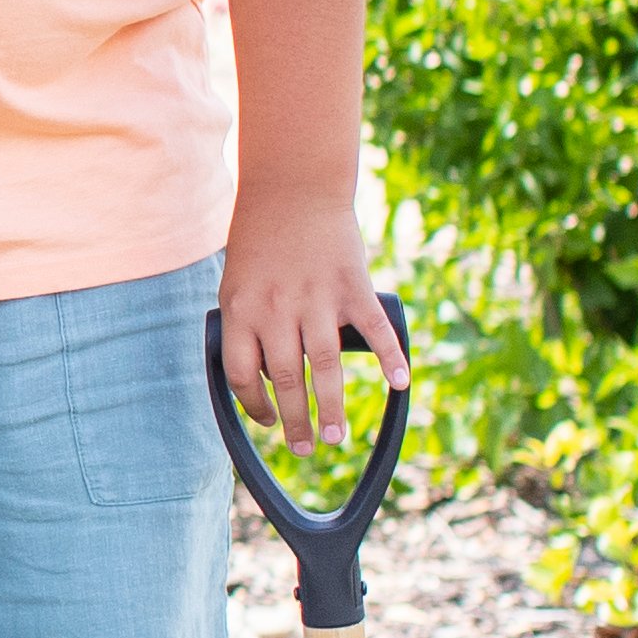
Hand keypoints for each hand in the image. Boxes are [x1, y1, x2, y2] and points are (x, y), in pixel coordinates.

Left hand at [216, 193, 406, 455]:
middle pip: (286, 379)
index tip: (269, 422)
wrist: (293, 190)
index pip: (241, 374)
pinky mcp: (352, 286)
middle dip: (296, 421)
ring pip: (326, 366)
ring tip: (335, 438)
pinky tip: (399, 384)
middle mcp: (278, 309)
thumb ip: (249, 327)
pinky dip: (390, 359)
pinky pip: (373, 331)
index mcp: (241, 310)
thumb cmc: (261, 241)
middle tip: (307, 448)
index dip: (253, 405)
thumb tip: (264, 379)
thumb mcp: (237, 284)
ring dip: (331, 407)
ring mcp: (317, 299)